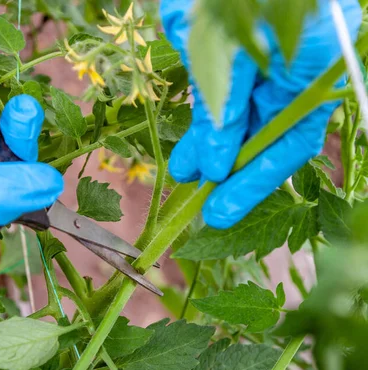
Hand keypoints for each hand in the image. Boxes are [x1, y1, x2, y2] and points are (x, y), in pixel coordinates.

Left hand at [161, 0, 361, 227]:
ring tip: (181, 165)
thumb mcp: (237, 53)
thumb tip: (211, 164)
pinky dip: (202, 82)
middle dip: (222, 162)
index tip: (218, 212)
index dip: (251, 182)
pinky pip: (217, 66)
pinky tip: (188, 101)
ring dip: (206, 133)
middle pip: (256, 130)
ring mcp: (263, 52)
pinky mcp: (232, 34)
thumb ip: (225, 109)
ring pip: (234, 105)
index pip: (284, 145)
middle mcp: (291, 67)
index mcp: (311, 74)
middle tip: (193, 193)